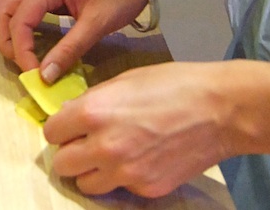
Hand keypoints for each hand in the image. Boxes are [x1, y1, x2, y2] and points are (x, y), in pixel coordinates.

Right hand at [0, 0, 145, 78]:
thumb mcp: (97, 24)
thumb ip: (69, 50)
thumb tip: (44, 77)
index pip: (19, 20)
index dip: (21, 50)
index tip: (34, 75)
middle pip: (3, 9)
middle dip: (6, 40)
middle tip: (24, 65)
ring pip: (6, 2)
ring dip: (6, 28)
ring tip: (21, 53)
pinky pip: (18, 1)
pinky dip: (14, 19)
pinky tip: (27, 36)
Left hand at [44, 61, 231, 197]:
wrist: (218, 110)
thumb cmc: (172, 84)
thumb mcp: (125, 80)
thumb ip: (94, 100)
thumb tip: (73, 115)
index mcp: (94, 112)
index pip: (51, 132)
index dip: (60, 127)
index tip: (69, 125)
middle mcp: (104, 147)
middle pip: (62, 164)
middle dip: (70, 152)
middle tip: (85, 142)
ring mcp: (125, 173)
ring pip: (85, 184)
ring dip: (91, 170)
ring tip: (110, 153)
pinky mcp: (146, 189)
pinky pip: (119, 189)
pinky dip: (122, 178)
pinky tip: (139, 158)